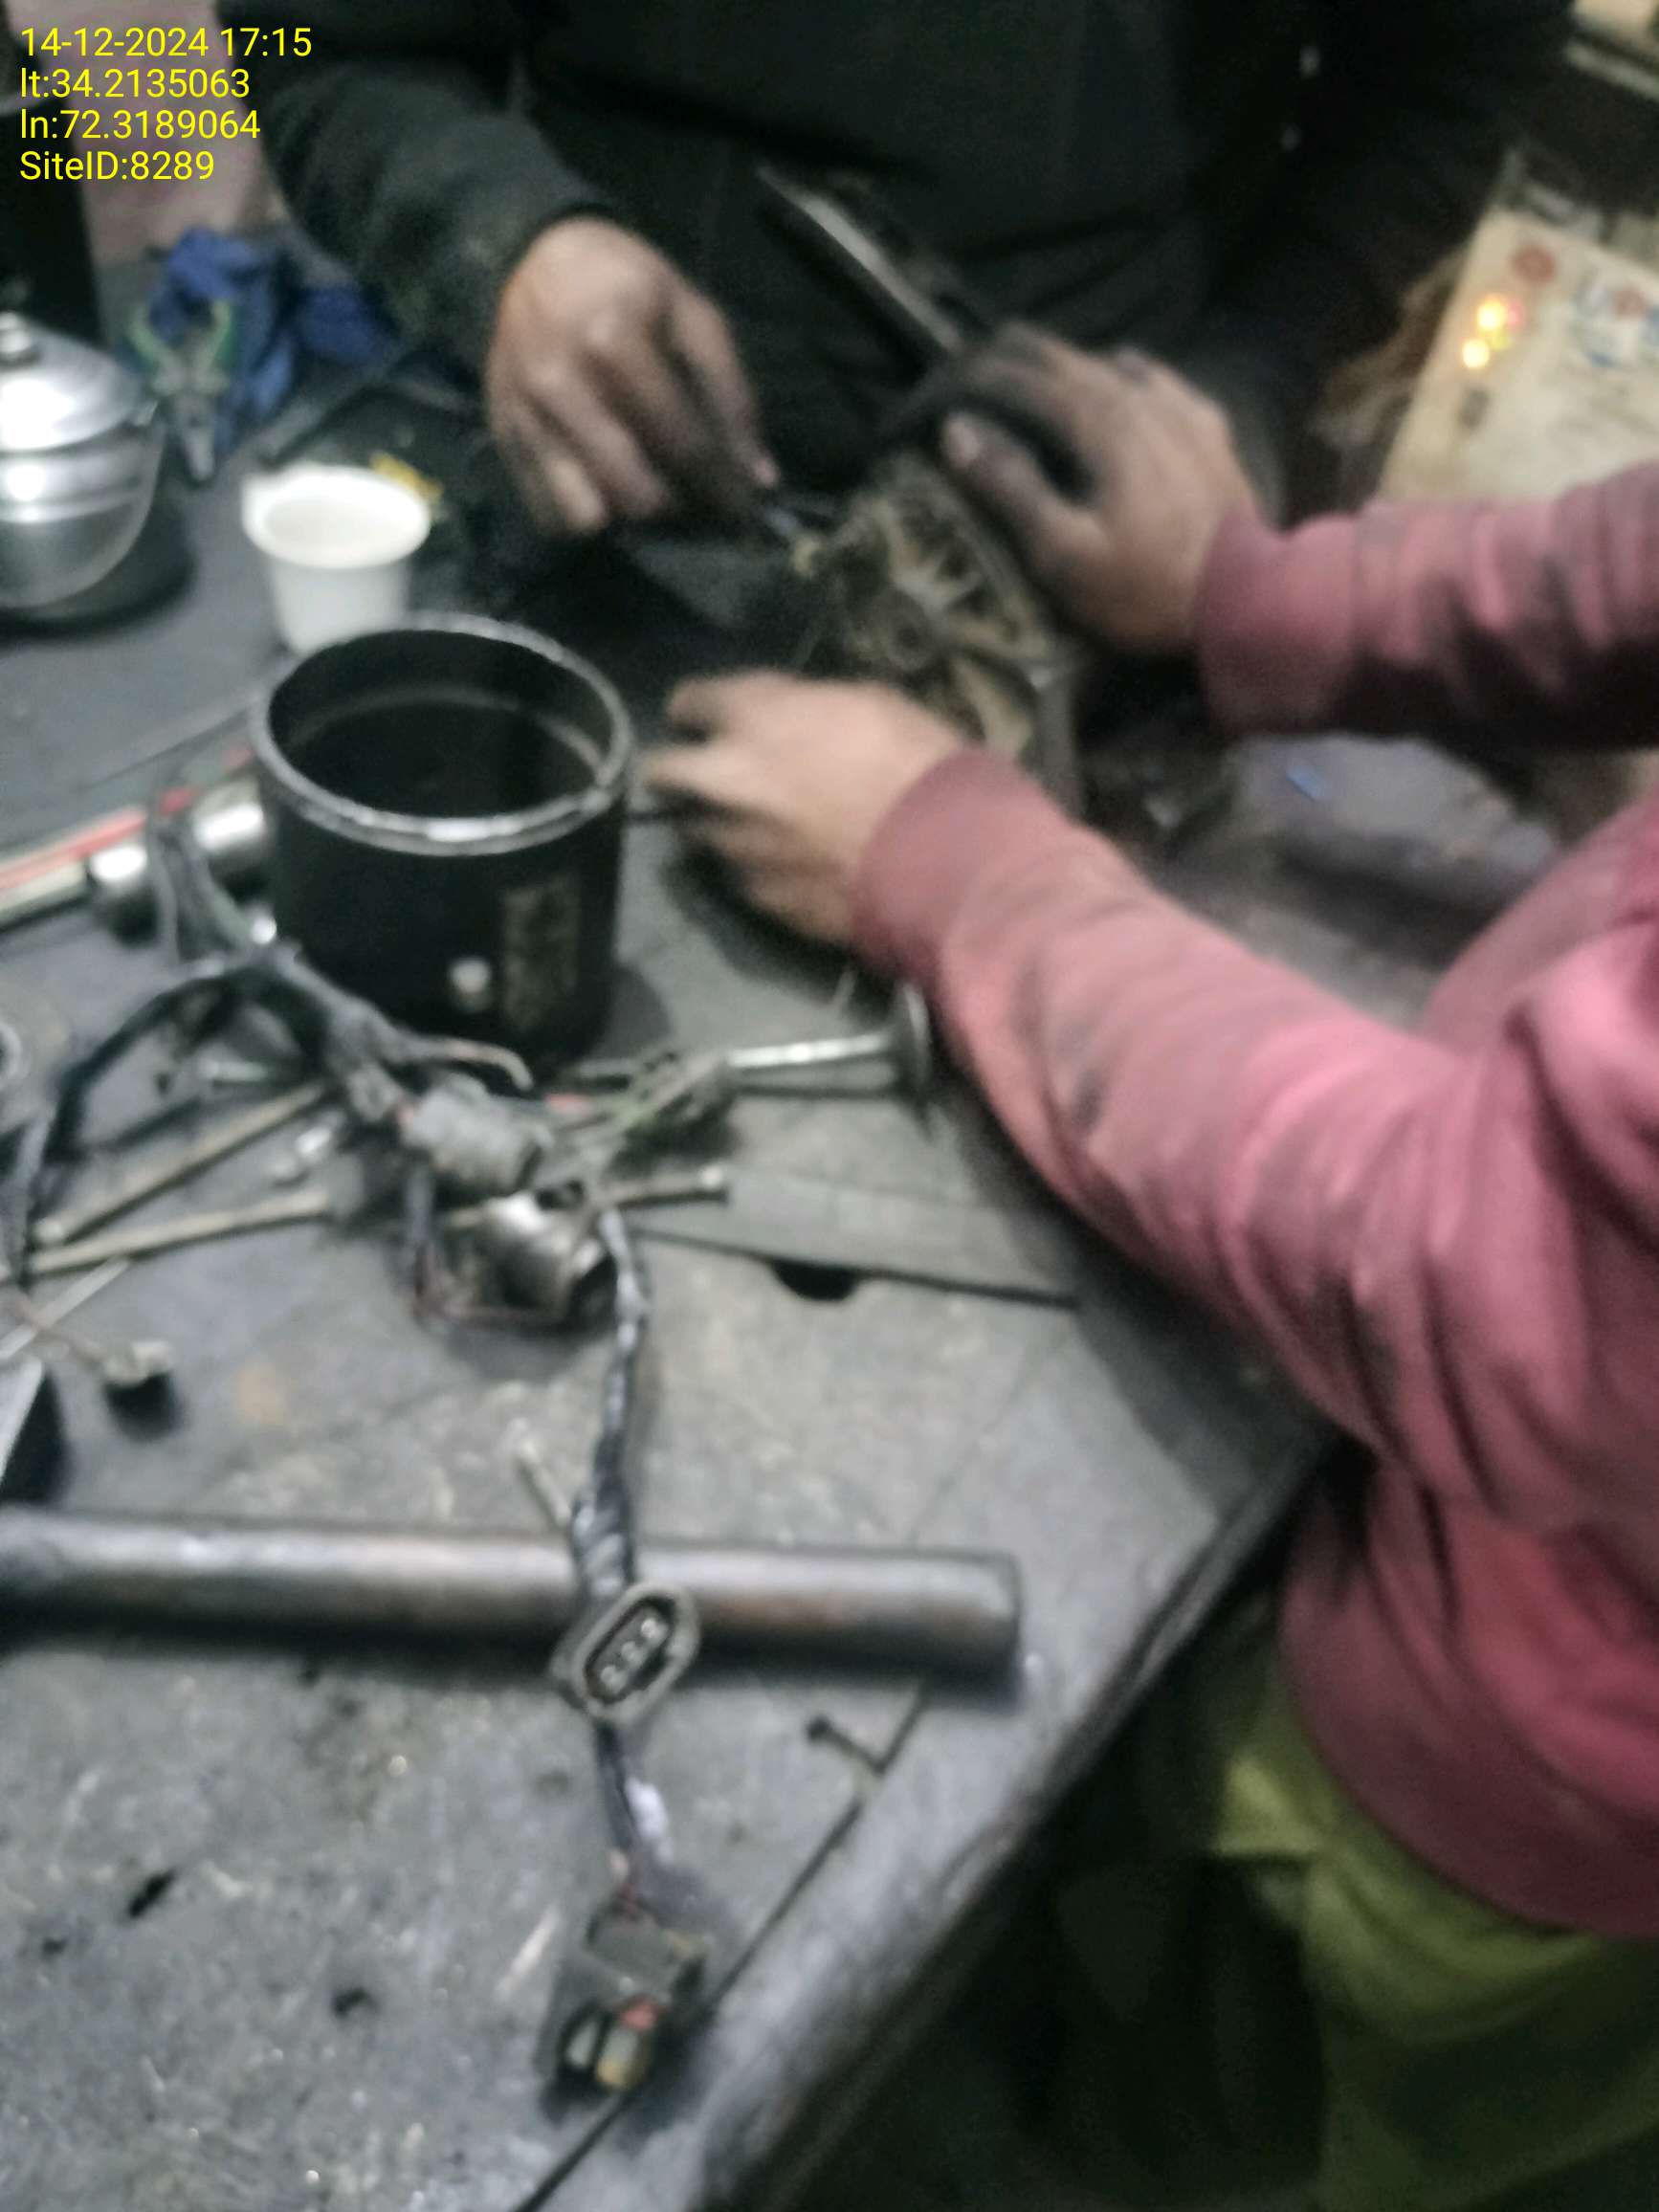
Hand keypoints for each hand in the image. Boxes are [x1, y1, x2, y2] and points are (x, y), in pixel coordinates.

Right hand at [485, 217, 777, 535]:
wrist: (533, 257)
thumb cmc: (627, 285)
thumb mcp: (693, 316)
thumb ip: (731, 396)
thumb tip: (760, 480)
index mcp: (612, 341)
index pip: (682, 445)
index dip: (722, 490)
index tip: (745, 514)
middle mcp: (560, 386)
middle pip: (636, 496)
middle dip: (678, 512)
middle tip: (698, 502)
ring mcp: (524, 417)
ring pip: (587, 519)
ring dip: (628, 523)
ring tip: (650, 496)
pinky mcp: (503, 439)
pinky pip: (549, 515)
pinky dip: (586, 517)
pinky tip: (607, 489)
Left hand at [646, 674, 964, 942]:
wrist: (943, 860)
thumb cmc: (917, 765)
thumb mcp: (867, 703)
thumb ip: (805, 708)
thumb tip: (787, 718)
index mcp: (753, 719)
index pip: (689, 701)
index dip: (697, 710)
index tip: (708, 718)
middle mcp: (725, 780)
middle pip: (661, 772)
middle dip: (673, 770)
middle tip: (702, 774)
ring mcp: (736, 845)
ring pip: (699, 830)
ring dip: (719, 822)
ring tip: (756, 827)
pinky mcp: (758, 896)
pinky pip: (740, 875)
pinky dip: (754, 867)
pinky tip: (789, 867)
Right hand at [940, 331, 1259, 653]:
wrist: (1248, 599)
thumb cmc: (1146, 587)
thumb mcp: (1064, 553)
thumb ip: (1011, 486)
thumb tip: (957, 429)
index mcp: (1097, 419)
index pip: (1020, 378)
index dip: (972, 378)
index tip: (936, 389)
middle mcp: (1136, 394)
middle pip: (1060, 356)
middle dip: (1008, 357)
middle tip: (968, 364)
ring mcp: (1178, 404)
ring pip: (1104, 360)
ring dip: (1058, 361)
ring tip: (1028, 369)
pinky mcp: (1206, 424)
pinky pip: (1153, 375)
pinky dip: (1117, 369)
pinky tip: (1117, 372)